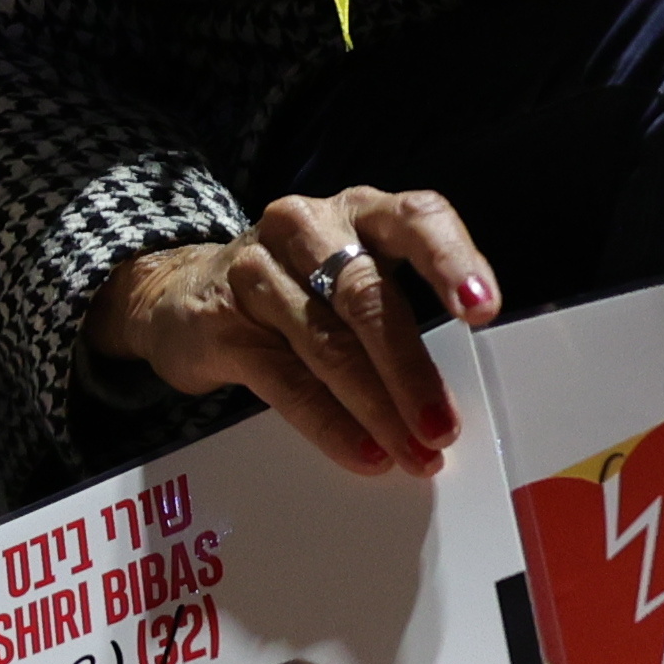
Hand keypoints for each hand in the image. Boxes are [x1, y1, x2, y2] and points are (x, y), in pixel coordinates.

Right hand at [85, 186, 501, 475]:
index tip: (482, 311)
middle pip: (367, 295)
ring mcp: (258, 271)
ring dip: (378, 408)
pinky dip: (330, 423)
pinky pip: (286, 381)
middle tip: (441, 425)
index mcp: (359, 210)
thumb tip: (450, 401)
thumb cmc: (294, 290)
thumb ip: (399, 316)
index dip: (452, 262)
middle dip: (411, 368)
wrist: (182, 296)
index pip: (417, 219)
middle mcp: (308, 228)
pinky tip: (363, 453)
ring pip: (328, 344)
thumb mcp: (350, 277)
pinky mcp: (223, 322)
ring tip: (412, 451)